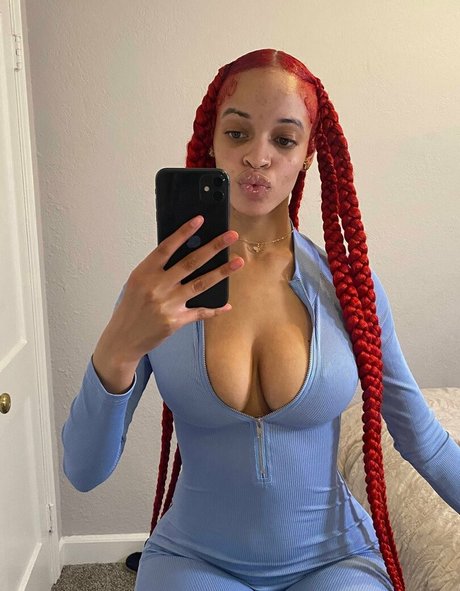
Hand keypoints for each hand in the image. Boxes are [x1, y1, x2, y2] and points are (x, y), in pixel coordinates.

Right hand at [92, 216, 242, 391]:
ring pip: (201, 284)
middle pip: (191, 262)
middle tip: (231, 236)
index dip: (184, 233)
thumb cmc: (130, 308)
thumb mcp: (137, 283)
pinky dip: (214, 309)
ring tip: (238, 262)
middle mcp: (157, 286)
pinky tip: (227, 304)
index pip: (167, 247)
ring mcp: (168, 304)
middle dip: (213, 247)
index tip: (200, 220)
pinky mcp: (176, 321)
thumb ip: (156, 269)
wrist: (123, 339)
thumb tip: (184, 253)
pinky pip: (200, 312)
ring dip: (222, 272)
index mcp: (144, 273)